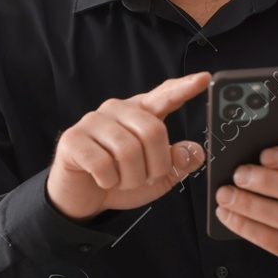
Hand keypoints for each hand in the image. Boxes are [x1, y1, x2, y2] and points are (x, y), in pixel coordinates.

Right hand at [46, 72, 209, 221]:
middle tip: (144, 178)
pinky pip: (103, 164)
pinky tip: (102, 180)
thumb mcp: (157, 177)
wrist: (82, 198)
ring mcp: (92, 122)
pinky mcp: (73, 140)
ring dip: (131, 179)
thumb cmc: (119, 180)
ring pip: (128, 151)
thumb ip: (177, 163)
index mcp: (139, 113)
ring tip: (121, 181)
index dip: (184, 88)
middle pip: (153, 131)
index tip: (204, 79)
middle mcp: (116, 110)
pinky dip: (109, 181)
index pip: (164, 95)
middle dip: (156, 166)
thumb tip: (193, 151)